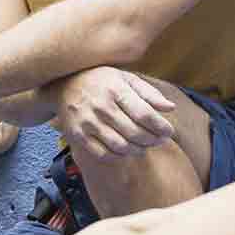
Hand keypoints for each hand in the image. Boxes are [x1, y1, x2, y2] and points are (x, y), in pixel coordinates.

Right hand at [47, 68, 174, 160]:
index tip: (169, 131)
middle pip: (135, 132)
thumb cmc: (101, 81)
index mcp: (115, 89)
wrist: (64, 84)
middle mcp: (101, 106)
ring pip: (121, 146)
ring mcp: (88, 123)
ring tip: (145, 146)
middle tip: (160, 140)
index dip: (160, 126)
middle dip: (153, 140)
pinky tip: (126, 150)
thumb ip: (149, 93)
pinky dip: (119, 156)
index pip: (144, 114)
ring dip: (138, 150)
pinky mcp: (78, 136)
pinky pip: (103, 154)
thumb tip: (170, 108)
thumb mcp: (125, 78)